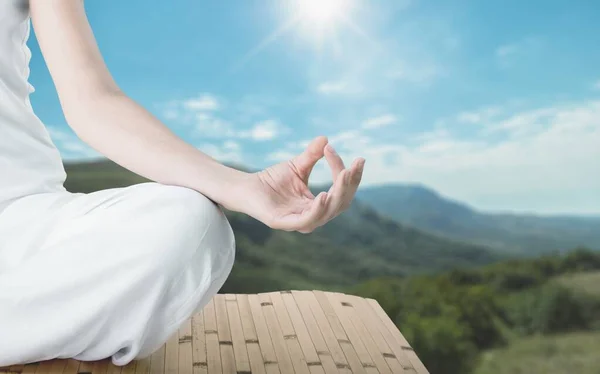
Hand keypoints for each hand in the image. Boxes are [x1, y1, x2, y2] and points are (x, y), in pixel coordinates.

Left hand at [240, 136, 364, 232]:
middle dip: (349, 185)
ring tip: (344, 176)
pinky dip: (318, 210)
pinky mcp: (285, 223)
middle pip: (341, 203)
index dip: (347, 174)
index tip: (343, 153)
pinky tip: (324, 195)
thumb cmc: (271, 179)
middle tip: (353, 167)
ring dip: (338, 195)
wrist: (246, 187)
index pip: (341, 190)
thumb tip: (326, 138)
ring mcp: (299, 222)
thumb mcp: (297, 165)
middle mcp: (313, 216)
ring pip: (328, 213)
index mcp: (318, 205)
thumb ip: (312, 155)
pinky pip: (308, 220)